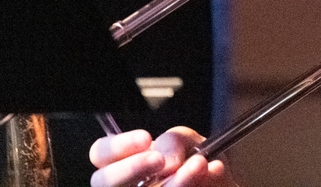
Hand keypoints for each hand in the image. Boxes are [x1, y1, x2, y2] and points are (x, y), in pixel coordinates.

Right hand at [90, 129, 235, 186]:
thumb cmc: (197, 163)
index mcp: (126, 161)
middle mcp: (125, 186)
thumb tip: (168, 159)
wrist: (220, 184)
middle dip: (132, 167)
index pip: (100, 153)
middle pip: (102, 181)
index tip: (146, 138)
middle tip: (160, 160)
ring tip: (198, 166)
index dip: (117, 145)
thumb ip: (174, 141)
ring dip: (172, 183)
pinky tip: (204, 182)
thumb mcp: (188, 142)